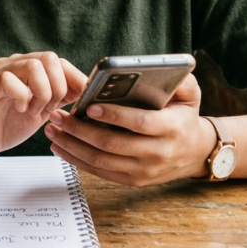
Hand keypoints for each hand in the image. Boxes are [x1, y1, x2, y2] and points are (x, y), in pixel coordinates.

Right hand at [0, 52, 86, 162]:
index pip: (60, 62)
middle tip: (50, 108)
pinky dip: (22, 97)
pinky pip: (10, 80)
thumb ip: (60, 98)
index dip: (75, 79)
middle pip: (50, 58)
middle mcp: (14, 65)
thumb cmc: (4, 126)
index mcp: (28, 69)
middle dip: (58, 87)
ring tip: (34, 111)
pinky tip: (19, 110)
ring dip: (42, 93)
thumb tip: (87, 92)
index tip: (80, 100)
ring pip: (33, 66)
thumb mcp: (41, 111)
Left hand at [44, 74, 216, 186]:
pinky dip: (77, 161)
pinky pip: (100, 172)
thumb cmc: (184, 116)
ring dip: (72, 146)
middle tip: (57, 116)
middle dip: (80, 130)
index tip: (89, 107)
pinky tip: (61, 147)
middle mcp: (157, 153)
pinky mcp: (133, 180)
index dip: (114, 116)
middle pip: (112, 144)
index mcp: (171, 128)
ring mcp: (144, 171)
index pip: (139, 123)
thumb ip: (179, 78)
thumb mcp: (190, 94)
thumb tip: (159, 67)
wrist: (194, 152)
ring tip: (52, 130)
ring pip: (101, 161)